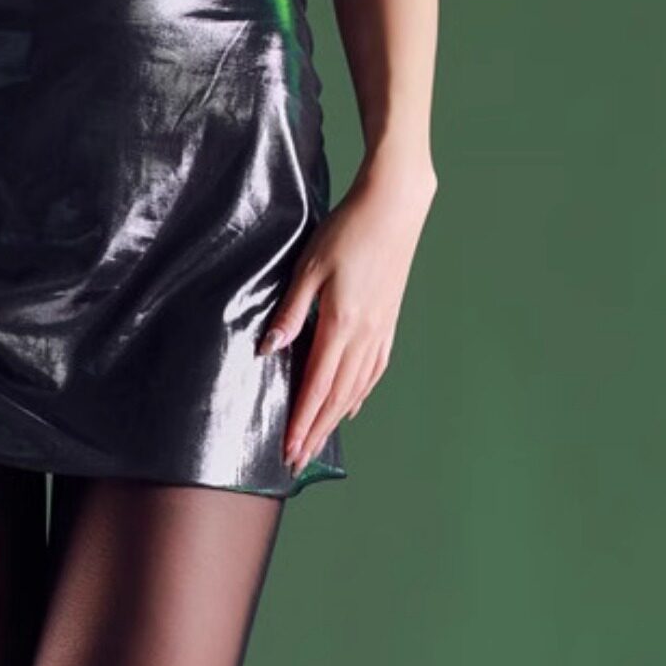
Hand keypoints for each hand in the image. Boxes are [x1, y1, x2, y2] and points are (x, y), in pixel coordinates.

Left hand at [262, 155, 436, 471]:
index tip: (288, 449)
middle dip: (315, 432)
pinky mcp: (388, 322)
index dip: (301, 422)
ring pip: (356, 389)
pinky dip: (360, 395)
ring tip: (318, 442)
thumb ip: (290, 311)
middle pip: (336, 398)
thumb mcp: (309, 267)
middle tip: (298, 460)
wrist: (395, 205)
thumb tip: (269, 349)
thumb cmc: (348, 230)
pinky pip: (373, 371)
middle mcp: (364, 336)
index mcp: (341, 325)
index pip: (316, 387)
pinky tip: (351, 407)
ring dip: (334, 420)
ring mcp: (380, 331)